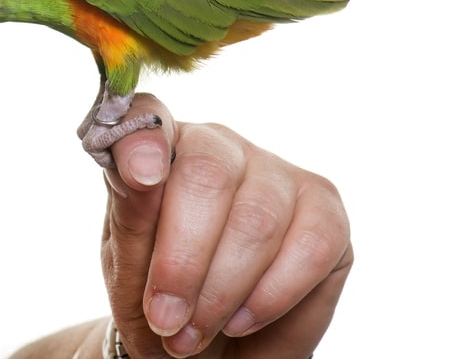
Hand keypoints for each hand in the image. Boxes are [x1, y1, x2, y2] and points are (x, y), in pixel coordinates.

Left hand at [103, 94, 351, 357]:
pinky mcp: (325, 210)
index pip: (148, 117)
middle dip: (184, 261)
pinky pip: (310, 247)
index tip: (139, 177)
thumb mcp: (126, 267)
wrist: (203, 350)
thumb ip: (131, 216)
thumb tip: (139, 173)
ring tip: (195, 331)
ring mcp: (276, 171)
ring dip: (221, 292)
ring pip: (258, 220)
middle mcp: (219, 145)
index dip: (144, 141)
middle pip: (207, 176)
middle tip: (166, 318)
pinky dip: (270, 296)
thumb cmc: (156, 297)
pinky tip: (240, 320)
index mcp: (159, 146)